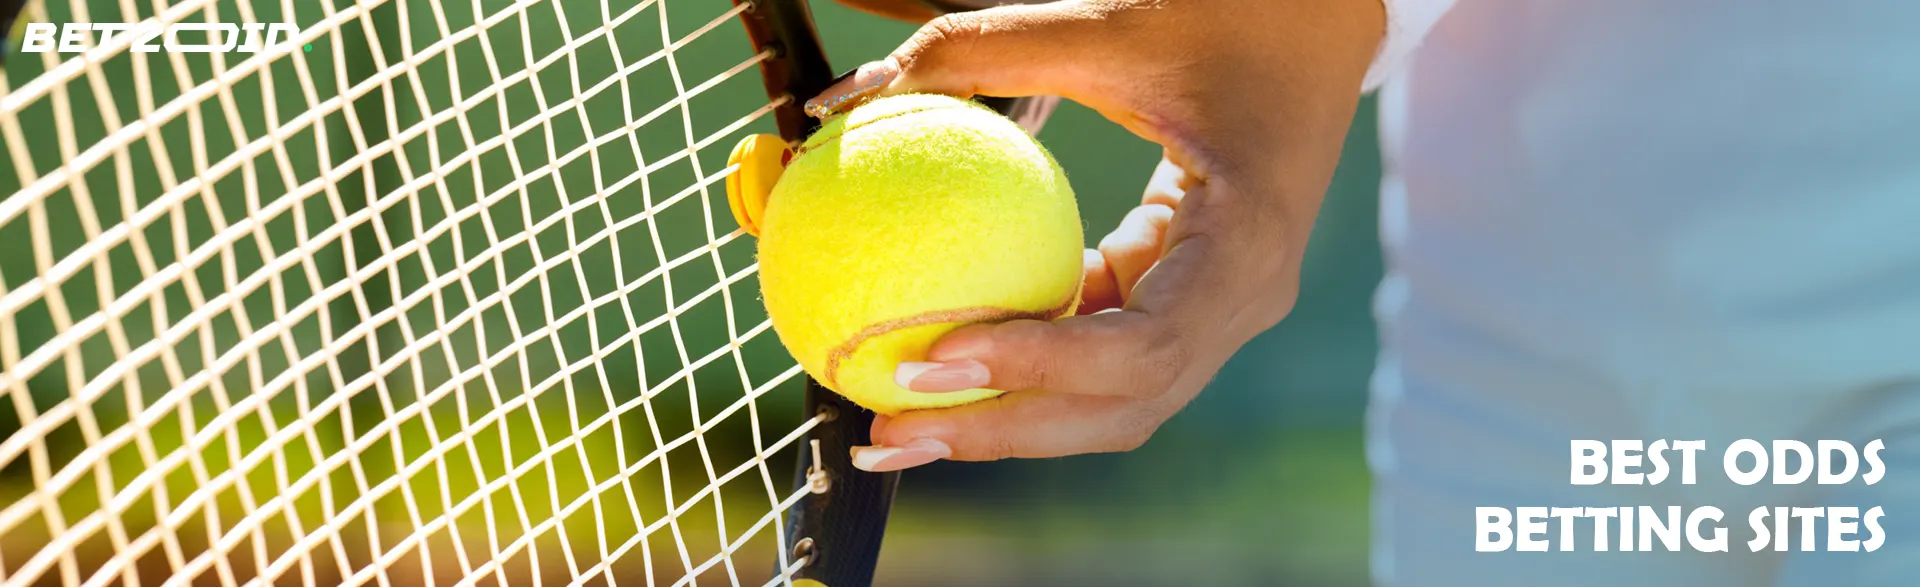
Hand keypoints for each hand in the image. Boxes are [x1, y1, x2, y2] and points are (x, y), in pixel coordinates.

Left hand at [807, 0, 1384, 471]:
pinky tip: (940, 365)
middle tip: (889, 430)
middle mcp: (1240, 302)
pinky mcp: (1183, 304)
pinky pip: (1099, 357)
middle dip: (1003, 431)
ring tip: (895, 427)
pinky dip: (1024, 370)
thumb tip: (842, 96)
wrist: (1314, 26)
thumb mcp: (1106, 26)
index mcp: (1244, 245)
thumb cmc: (1222, 14)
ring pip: (1111, 405)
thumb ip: (978, 52)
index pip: (1143, 346)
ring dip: (1005, 423)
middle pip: (1122, 410)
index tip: (937, 356)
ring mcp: (1217, 314)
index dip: (1039, 368)